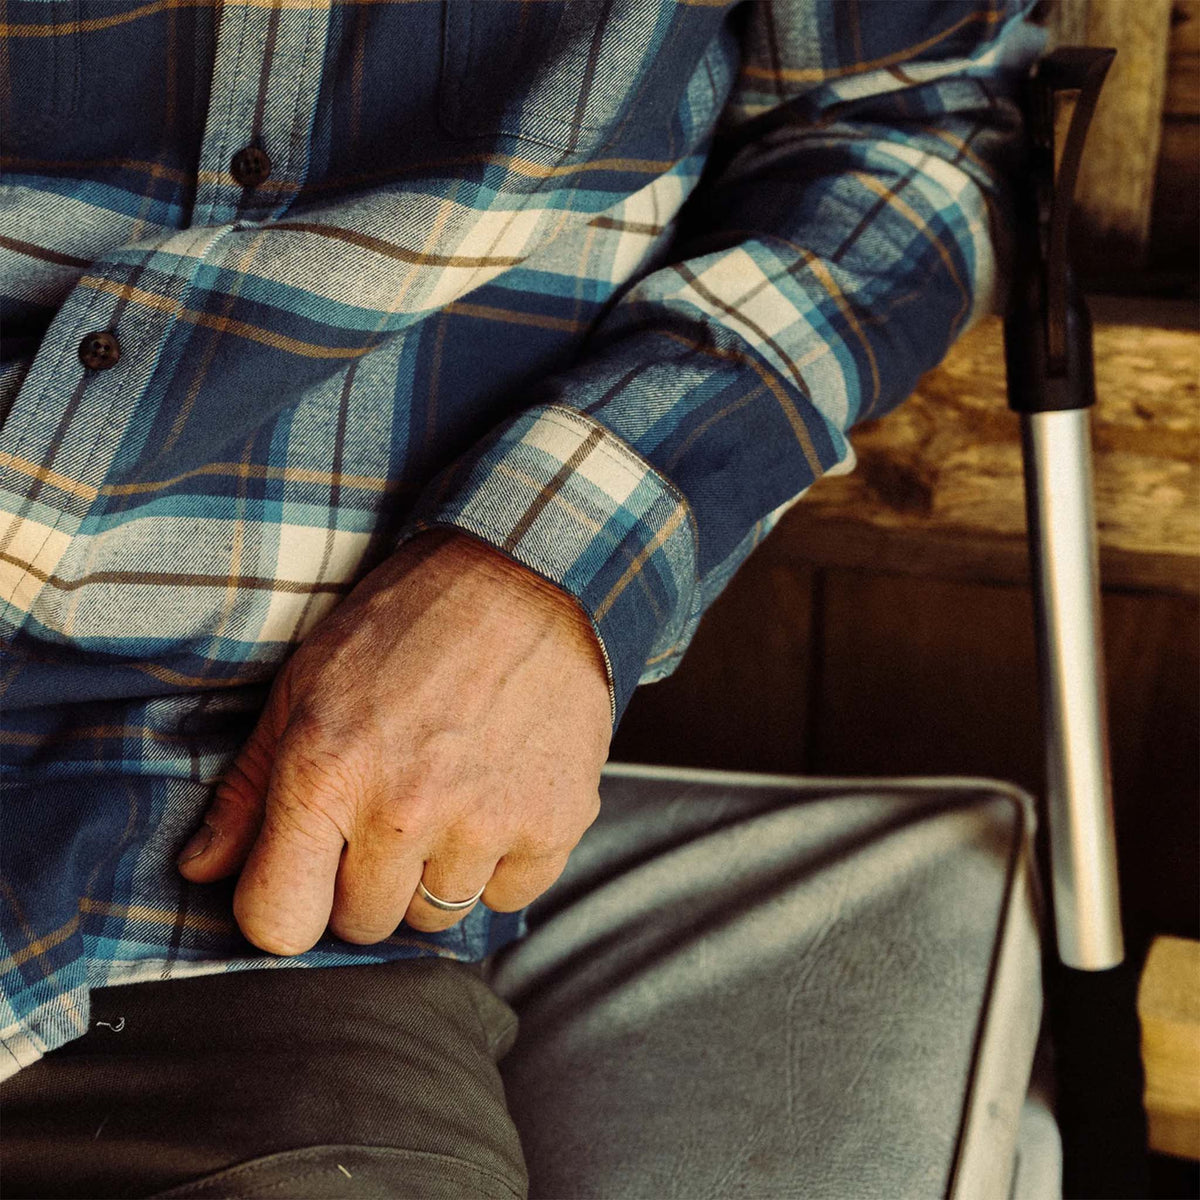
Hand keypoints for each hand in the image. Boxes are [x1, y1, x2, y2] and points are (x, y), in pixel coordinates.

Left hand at [177, 529, 611, 954]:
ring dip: (433, 871)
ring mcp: (486, 823)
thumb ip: (250, 784)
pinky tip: (496, 798)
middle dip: (364, 879)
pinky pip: (509, 896)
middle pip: (363, 924)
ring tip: (446, 793)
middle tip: (386, 809)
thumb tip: (203, 866)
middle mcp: (406, 810)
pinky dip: (500, 862)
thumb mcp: (306, 683)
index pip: (280, 923)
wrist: (523, 578)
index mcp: (328, 774)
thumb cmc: (408, 622)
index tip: (301, 876)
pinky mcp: (553, 824)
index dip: (283, 905)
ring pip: (437, 914)